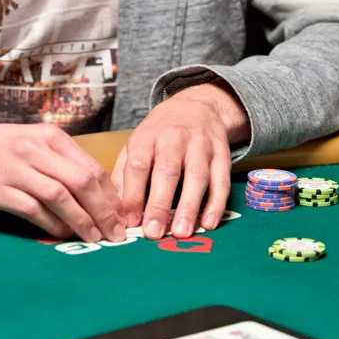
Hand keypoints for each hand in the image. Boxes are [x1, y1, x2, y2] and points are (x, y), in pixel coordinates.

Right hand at [0, 116, 125, 243]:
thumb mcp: (29, 144)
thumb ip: (58, 163)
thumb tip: (94, 194)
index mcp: (49, 137)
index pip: (91, 168)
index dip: (112, 196)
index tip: (122, 217)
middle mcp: (35, 149)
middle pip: (83, 182)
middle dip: (105, 211)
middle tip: (116, 235)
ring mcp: (15, 167)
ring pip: (61, 196)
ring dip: (83, 222)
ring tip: (96, 239)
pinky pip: (32, 208)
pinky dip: (52, 224)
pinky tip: (62, 235)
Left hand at [111, 81, 247, 240]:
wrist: (197, 106)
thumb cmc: (160, 133)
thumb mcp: (136, 144)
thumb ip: (124, 174)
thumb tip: (116, 210)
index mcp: (147, 137)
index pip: (138, 164)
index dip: (133, 194)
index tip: (129, 222)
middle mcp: (174, 138)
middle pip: (167, 171)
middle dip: (159, 204)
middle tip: (153, 233)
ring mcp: (201, 145)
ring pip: (197, 175)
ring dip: (189, 206)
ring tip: (182, 232)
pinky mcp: (222, 154)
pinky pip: (222, 179)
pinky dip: (216, 203)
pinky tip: (209, 223)